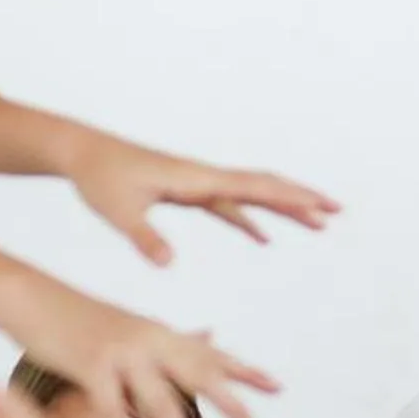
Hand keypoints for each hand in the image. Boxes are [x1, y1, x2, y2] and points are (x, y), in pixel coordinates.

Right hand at [3, 277, 275, 417]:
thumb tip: (212, 333)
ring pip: (159, 406)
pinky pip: (110, 415)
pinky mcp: (92, 366)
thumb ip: (174, 339)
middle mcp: (152, 342)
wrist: (32, 297)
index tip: (279, 388)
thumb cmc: (83, 318)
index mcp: (164, 334)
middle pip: (200, 378)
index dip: (246, 371)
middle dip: (231, 407)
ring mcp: (124, 354)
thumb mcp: (135, 326)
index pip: (212, 355)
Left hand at [56, 128, 337, 266]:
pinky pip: (229, 208)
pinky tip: (264, 239)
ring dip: (285, 208)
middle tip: (338, 211)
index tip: (321, 206)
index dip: (289, 198)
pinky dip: (251, 221)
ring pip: (252, 196)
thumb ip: (144, 238)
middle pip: (264, 186)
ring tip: (319, 225)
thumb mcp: (118, 211)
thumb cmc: (98, 178)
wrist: (80, 152)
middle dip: (302, 199)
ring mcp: (198, 184)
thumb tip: (168, 265)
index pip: (252, 188)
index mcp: (195, 179)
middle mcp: (203, 177)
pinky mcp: (187, 192)